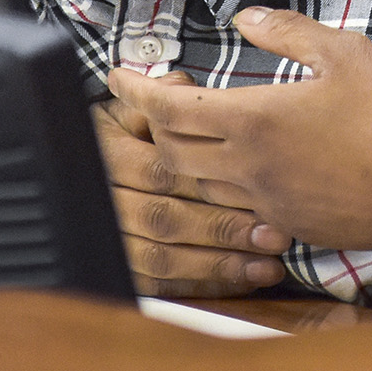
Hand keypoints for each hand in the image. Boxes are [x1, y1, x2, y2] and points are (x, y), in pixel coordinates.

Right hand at [91, 95, 290, 296]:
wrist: (97, 164)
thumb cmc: (137, 130)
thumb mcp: (143, 101)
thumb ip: (166, 94)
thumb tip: (180, 84)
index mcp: (108, 150)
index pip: (160, 170)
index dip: (208, 182)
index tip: (260, 187)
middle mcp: (103, 198)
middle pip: (164, 219)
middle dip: (222, 228)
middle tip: (275, 234)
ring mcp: (109, 238)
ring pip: (162, 258)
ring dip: (219, 263)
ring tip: (268, 264)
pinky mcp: (123, 267)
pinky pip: (161, 285)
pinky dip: (203, 284)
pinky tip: (243, 280)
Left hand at [107, 7, 371, 288]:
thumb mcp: (344, 52)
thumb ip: (289, 31)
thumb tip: (248, 16)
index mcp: (253, 119)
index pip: (170, 107)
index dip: (136, 90)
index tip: (116, 76)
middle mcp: (246, 165)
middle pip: (172, 148)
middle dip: (154, 121)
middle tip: (159, 95)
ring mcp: (263, 200)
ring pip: (198, 182)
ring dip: (182, 154)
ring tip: (193, 129)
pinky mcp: (286, 224)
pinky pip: (234, 206)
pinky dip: (219, 184)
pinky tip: (239, 169)